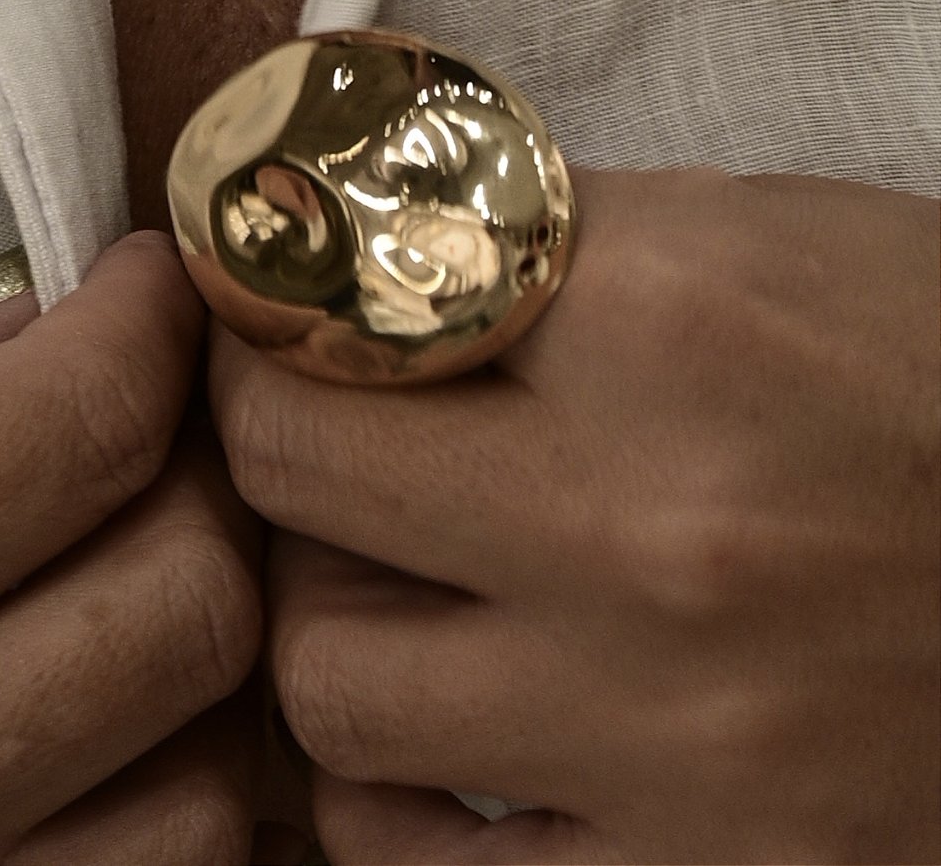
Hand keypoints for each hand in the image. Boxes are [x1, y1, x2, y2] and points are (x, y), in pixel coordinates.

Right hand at [0, 232, 260, 862]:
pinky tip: (67, 725)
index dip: (151, 322)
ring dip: (192, 665)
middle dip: (198, 476)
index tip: (146, 283)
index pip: (85, 427)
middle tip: (135, 414)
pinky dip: (144, 812)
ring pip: (204, 800)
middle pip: (191, 611)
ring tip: (107, 572)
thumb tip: (19, 320)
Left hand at [210, 168, 940, 864]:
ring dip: (325, 615)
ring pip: (329, 676)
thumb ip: (556, 234)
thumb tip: (359, 231)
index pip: (348, 275)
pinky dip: (390, 804)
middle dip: (266, 426)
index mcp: (672, 317)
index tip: (259, 290)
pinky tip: (434, 745)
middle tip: (297, 419)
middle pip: (294, 463)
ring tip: (382, 584)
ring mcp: (669, 734)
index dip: (276, 276)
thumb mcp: (776, 236)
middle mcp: (648, 524)